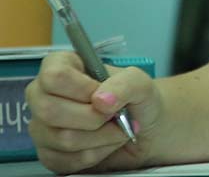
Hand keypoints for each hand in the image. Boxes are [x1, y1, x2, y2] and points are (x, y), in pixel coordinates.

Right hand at [26, 51, 160, 173]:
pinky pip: (65, 160)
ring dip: (100, 137)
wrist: (146, 132)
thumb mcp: (141, 83)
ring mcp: (43, 128)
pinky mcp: (49, 156)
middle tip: (114, 115)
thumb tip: (100, 100)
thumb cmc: (139, 100)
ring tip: (116, 129)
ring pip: (62, 138)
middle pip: (50, 110)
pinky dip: (95, 154)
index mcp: (63, 67)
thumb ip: (126, 83)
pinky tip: (106, 144)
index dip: (81, 88)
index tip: (100, 93)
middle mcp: (45, 96)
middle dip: (92, 117)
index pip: (54, 76)